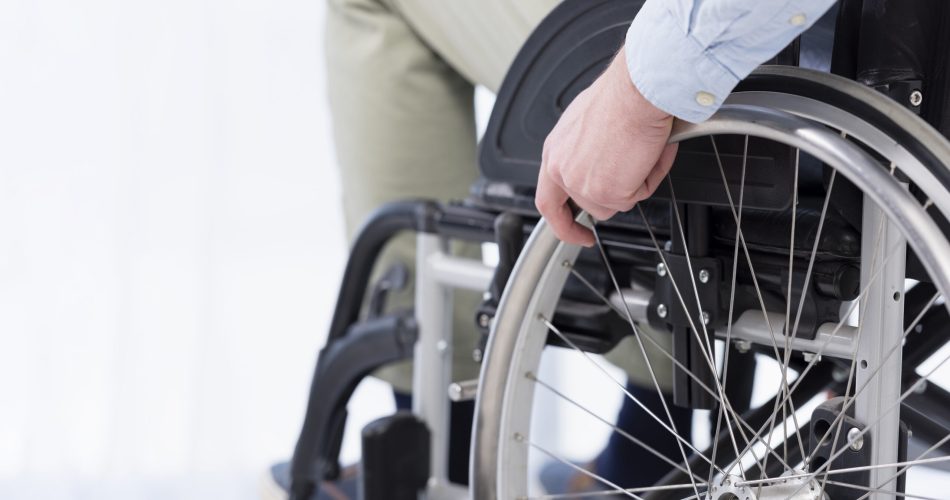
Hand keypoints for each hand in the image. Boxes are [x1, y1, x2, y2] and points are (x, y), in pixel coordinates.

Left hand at [535, 47, 677, 245]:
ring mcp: (583, 186)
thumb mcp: (587, 125)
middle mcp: (562, 171)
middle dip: (614, 195)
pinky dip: (650, 177)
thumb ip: (586, 153)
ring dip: (634, 182)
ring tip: (640, 149)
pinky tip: (648, 152)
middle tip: (634, 178)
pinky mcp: (608, 193)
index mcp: (554, 153)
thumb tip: (604, 163)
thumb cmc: (618, 96)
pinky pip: (637, 196)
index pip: (548, 202)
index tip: (575, 231)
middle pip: (590, 205)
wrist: (636, 90)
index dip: (562, 223)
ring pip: (615, 204)